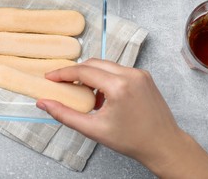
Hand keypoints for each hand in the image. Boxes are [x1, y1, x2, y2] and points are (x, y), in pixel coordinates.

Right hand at [37, 59, 207, 177]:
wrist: (164, 144)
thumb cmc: (132, 140)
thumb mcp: (93, 130)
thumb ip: (65, 115)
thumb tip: (44, 103)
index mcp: (119, 86)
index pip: (83, 71)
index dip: (63, 73)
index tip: (50, 77)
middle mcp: (131, 74)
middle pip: (93, 64)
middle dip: (74, 72)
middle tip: (61, 83)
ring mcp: (139, 73)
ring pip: (105, 65)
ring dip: (89, 75)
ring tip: (82, 93)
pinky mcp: (144, 76)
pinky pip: (117, 70)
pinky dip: (104, 78)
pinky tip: (100, 95)